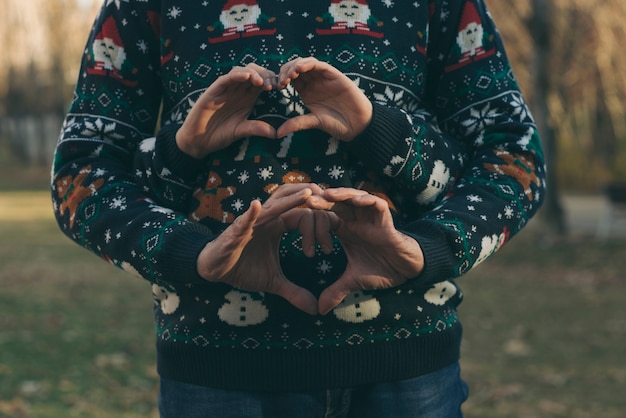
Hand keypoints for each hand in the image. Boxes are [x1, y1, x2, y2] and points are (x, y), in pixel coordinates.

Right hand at [176, 63, 278, 158]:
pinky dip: (236, 75)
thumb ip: (256, 129)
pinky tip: (247, 77)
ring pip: (240, 71)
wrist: (198, 141)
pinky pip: (226, 79)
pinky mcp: (213, 91)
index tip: (280, 87)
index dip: (271, 81)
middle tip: (272, 85)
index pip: (261, 82)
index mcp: (246, 98)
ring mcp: (225, 89)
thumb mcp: (241, 131)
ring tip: (261, 82)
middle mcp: (236, 90)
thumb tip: (275, 133)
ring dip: (253, 73)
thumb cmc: (219, 135)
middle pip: (253, 72)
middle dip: (265, 74)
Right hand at [196, 183, 329, 314]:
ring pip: (273, 206)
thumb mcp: (274, 282)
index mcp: (278, 225)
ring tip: (308, 192)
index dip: (319, 223)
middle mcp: (267, 219)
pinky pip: (243, 220)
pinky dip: (251, 214)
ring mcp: (251, 222)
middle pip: (292, 201)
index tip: (333, 242)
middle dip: (312, 199)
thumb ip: (295, 292)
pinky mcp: (235, 231)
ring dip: (290, 199)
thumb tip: (315, 310)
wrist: (215, 269)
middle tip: (333, 200)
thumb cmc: (243, 268)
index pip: (303, 215)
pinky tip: (257, 206)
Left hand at [276, 57, 372, 140]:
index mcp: (306, 92)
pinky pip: (319, 65)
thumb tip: (278, 133)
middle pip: (295, 68)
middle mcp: (313, 82)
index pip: (290, 79)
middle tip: (282, 80)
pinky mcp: (334, 75)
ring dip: (295, 65)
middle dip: (286, 71)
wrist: (357, 125)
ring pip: (305, 63)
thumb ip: (297, 124)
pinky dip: (309, 64)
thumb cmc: (337, 124)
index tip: (277, 86)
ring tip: (290, 74)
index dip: (281, 79)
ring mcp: (323, 77)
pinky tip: (300, 68)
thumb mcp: (313, 122)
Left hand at [307, 188, 423, 314]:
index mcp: (345, 230)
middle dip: (321, 201)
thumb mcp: (354, 280)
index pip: (325, 216)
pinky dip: (366, 200)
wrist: (406, 269)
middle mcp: (356, 219)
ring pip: (354, 197)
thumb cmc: (380, 268)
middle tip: (305, 200)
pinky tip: (356, 200)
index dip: (312, 215)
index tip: (296, 217)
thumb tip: (320, 310)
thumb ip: (336, 290)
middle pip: (336, 203)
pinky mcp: (385, 218)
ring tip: (326, 195)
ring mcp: (370, 217)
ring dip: (341, 195)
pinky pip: (376, 203)